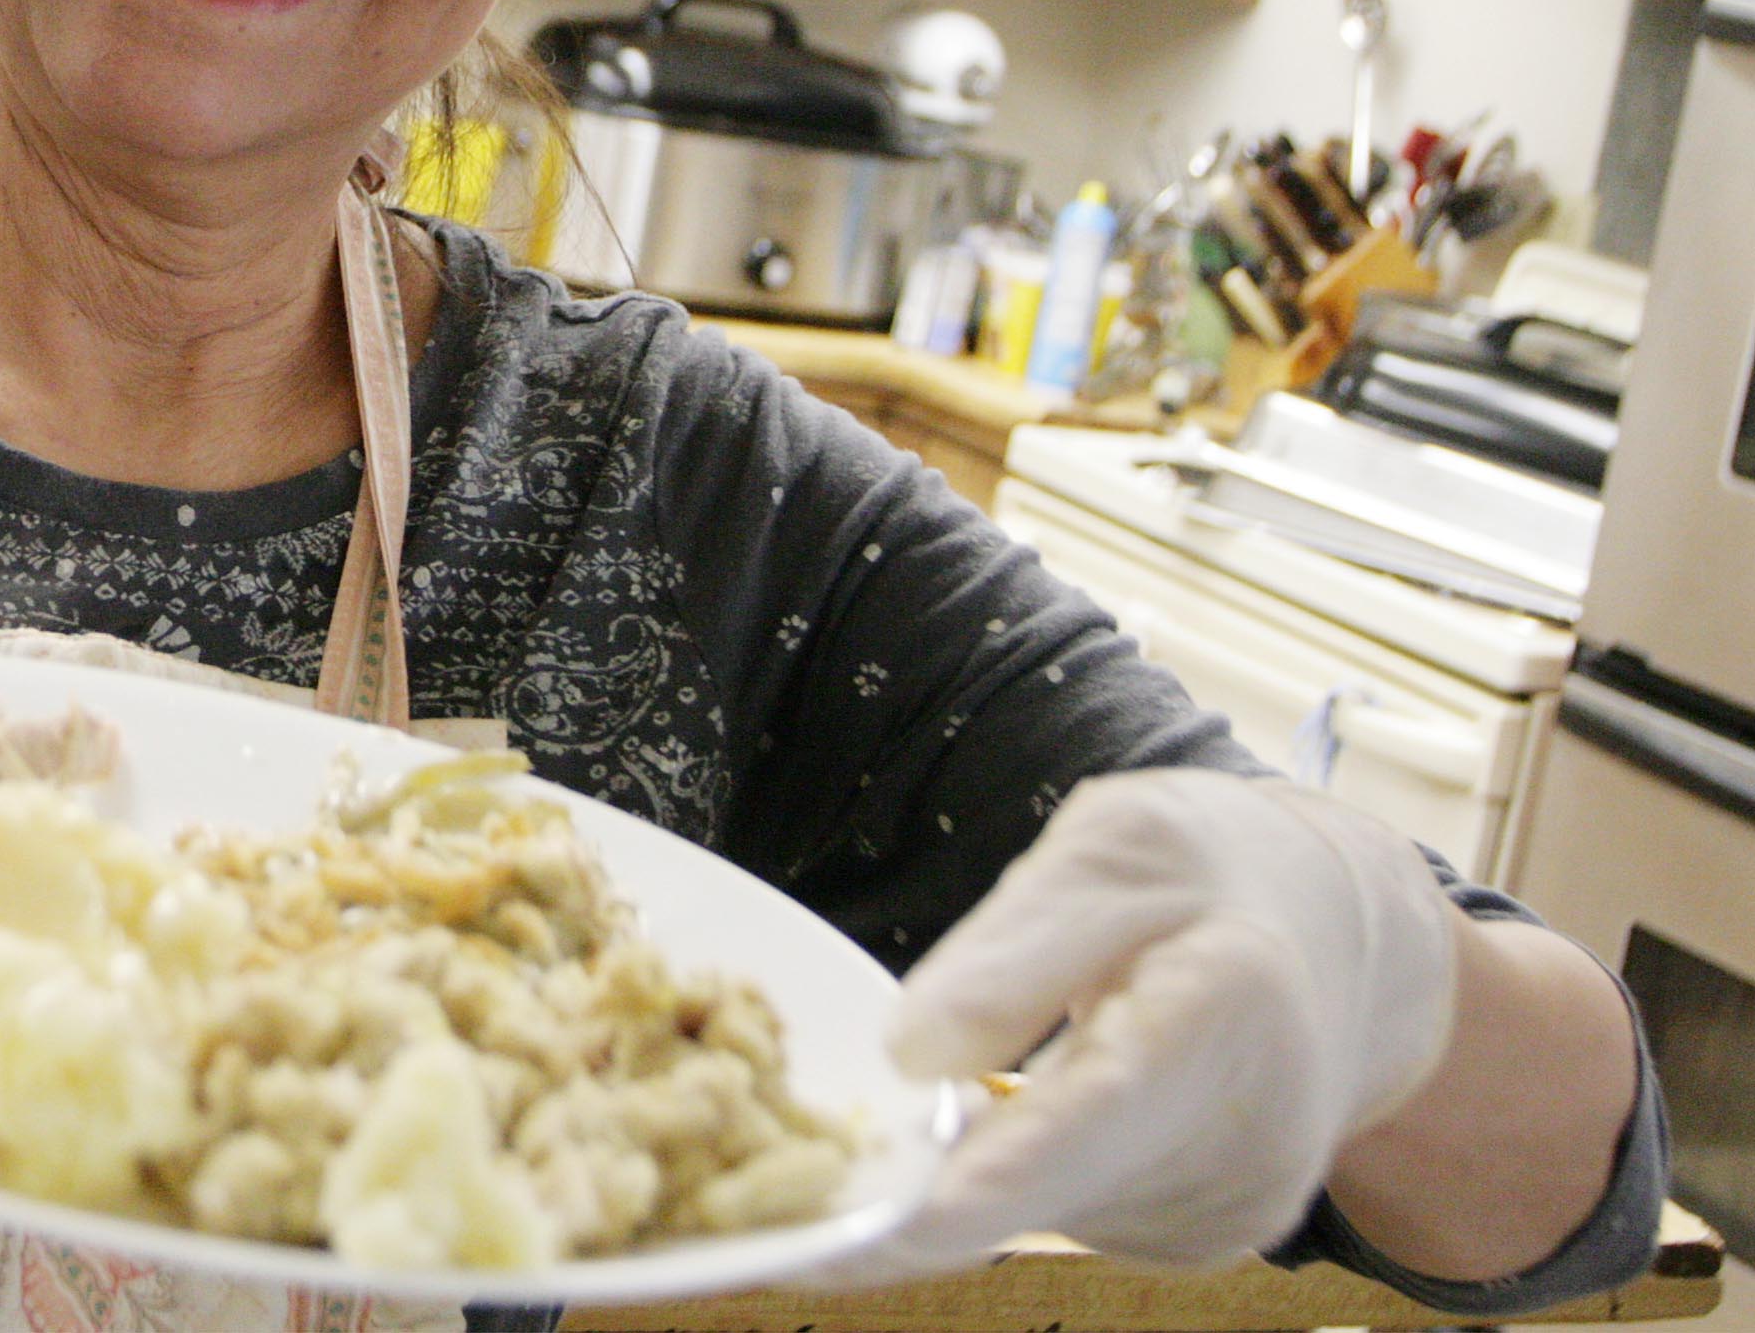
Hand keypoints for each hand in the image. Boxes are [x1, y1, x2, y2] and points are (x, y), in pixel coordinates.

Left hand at [850, 769, 1460, 1276]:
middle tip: (741, 1212)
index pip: (1064, 1133)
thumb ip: (1015, 950)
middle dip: (890, 1213)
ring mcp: (1224, 1211)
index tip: (823, 1238)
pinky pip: (1057, 1219)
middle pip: (1032, 1202)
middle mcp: (1238, 1146)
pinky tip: (922, 1148)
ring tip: (806, 1157)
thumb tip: (907, 1053)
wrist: (1347, 943)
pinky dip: (981, 1190)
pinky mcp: (1193, 1235)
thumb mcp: (1111, 850)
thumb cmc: (1209, 869)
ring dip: (925, 1200)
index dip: (937, 1200)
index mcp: (1221, 1019)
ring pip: (1034, 1220)